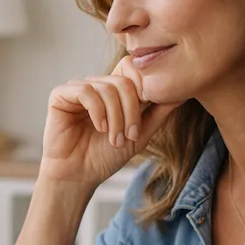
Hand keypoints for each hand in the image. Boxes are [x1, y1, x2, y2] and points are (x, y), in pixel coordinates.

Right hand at [39, 56, 180, 189]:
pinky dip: (98, 111)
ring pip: (107, 88)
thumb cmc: (106, 156)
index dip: (144, 85)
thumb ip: (160, 111)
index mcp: (115, 90)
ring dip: (116, 117)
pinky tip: (99, 128)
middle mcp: (97, 85)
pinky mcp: (60, 95)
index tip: (147, 110)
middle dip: (132, 110)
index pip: (134, 68)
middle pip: (124, 80)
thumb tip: (183, 91)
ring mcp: (78, 88)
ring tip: (115, 140)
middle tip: (131, 136)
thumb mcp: (141, 133)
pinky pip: (86, 91)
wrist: (79, 175)